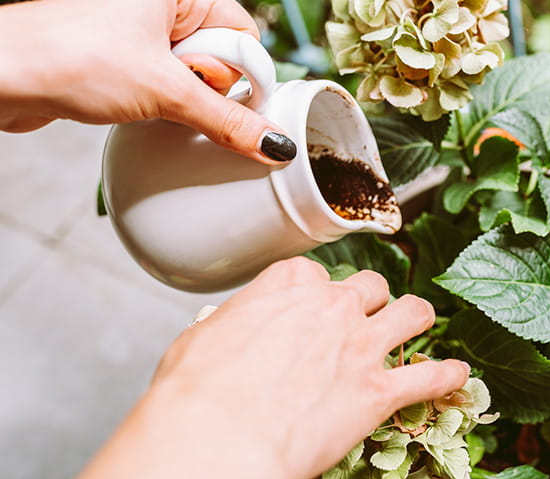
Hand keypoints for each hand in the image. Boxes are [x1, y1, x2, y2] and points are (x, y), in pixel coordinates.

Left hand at [0, 0, 294, 163]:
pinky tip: (142, 108)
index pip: (242, 34)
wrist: (3, 76)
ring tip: (149, 98)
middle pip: (220, 56)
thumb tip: (273, 143)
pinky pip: (167, 85)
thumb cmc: (68, 56)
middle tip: (174, 92)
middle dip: (206, 87)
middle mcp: (161, 4)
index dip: (241, 75)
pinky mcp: (124, 57)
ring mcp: (140, 29)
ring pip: (193, 76)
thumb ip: (228, 120)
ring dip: (183, 100)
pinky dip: (163, 103)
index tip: (232, 103)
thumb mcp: (166, 92)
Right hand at [20, 258, 468, 478]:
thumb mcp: (201, 339)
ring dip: (416, 317)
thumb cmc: (199, 393)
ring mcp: (361, 347)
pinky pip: (429, 377)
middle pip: (369, 286)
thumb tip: (231, 333)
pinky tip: (456, 375)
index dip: (314, 293)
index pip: (313, 275)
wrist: (221, 436)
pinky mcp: (379, 392)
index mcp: (288, 286)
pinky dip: (446, 376)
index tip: (310, 307)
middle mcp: (332, 307)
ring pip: (410, 312)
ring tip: (419, 321)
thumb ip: (233, 327)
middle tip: (364, 316)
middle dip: (368, 299)